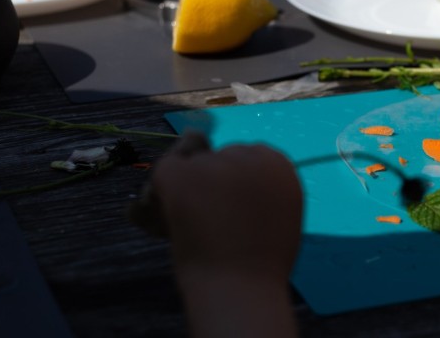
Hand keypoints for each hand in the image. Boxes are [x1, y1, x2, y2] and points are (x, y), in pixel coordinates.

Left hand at [150, 139, 303, 282]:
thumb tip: (227, 179)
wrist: (242, 286)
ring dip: (186, 190)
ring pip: (190, 166)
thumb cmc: (263, 263)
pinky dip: (162, 192)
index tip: (228, 211)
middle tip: (207, 220)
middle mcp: (248, 153)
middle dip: (209, 184)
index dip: (232, 184)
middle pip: (217, 157)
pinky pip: (165, 171)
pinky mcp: (184, 174)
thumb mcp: (278, 215)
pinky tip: (172, 218)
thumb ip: (260, 190)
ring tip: (190, 225)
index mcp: (276, 162)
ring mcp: (214, 162)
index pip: (245, 157)